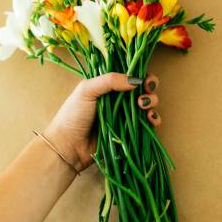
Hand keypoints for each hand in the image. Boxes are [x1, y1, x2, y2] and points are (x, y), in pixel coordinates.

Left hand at [43, 72, 160, 170]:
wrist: (68, 146)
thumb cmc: (73, 115)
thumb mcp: (87, 90)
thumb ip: (109, 80)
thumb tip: (136, 80)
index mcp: (108, 86)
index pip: (130, 75)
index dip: (142, 75)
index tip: (145, 80)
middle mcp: (119, 99)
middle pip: (143, 88)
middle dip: (150, 89)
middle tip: (145, 94)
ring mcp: (125, 116)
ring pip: (147, 105)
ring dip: (152, 103)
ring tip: (143, 107)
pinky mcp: (129, 132)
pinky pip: (147, 124)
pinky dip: (153, 120)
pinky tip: (150, 120)